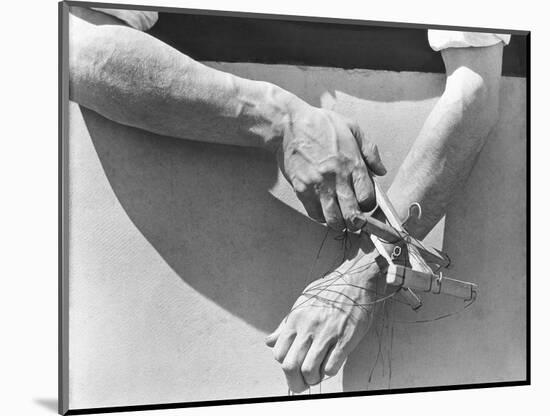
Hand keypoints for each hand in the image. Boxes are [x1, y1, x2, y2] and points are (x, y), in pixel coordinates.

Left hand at [265, 249, 385, 392]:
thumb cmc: (329, 290)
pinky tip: (331, 364)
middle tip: (301, 384)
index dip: (284, 366)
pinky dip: (328, 372)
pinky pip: (331, 366)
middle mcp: (308, 328)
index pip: (279, 354)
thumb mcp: (302, 302)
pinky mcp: (345, 339)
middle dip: (294, 381)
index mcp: (295, 319)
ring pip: (309, 370)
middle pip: (290, 366)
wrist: (356, 280)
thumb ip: (286, 324)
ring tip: (317, 375)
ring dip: (312, 379)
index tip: (293, 367)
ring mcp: (326, 334)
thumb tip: (270, 341)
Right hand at [277, 105, 386, 230]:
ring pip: (334, 219)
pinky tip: (324, 211)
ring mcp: (319, 186)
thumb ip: (370, 150)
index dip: (368, 205)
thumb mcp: (352, 128)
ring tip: (340, 220)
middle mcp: (337, 178)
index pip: (368, 198)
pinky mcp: (302, 190)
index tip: (365, 204)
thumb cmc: (321, 124)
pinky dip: (321, 217)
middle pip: (353, 214)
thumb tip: (381, 171)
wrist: (290, 125)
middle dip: (357, 222)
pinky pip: (314, 214)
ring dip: (339, 223)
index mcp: (353, 163)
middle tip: (355, 221)